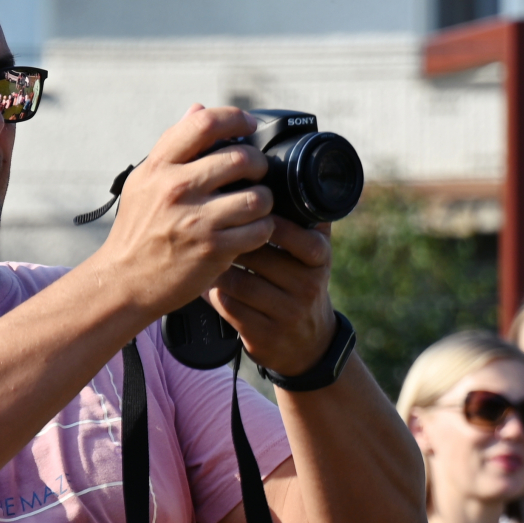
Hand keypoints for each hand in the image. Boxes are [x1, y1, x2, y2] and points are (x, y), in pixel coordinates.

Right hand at [94, 104, 276, 317]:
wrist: (124, 281)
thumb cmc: (136, 231)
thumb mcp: (143, 182)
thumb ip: (172, 147)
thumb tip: (197, 108)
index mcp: (159, 167)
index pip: (204, 123)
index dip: (235, 117)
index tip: (248, 125)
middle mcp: (176, 188)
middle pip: (241, 158)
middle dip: (258, 164)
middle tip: (256, 172)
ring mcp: (196, 220)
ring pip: (257, 196)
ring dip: (264, 200)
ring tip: (255, 206)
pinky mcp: (212, 249)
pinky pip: (258, 229)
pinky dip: (262, 229)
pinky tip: (251, 231)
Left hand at [206, 216, 335, 376]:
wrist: (308, 346)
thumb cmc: (302, 287)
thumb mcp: (315, 256)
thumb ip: (307, 222)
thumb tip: (289, 176)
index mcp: (319, 259)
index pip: (292, 234)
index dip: (264, 223)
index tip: (241, 214)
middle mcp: (307, 285)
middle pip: (257, 256)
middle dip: (230, 243)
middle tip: (209, 232)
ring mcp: (286, 312)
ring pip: (238, 281)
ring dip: (217, 268)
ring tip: (204, 256)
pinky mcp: (263, 334)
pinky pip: (228, 306)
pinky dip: (212, 292)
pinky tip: (205, 283)